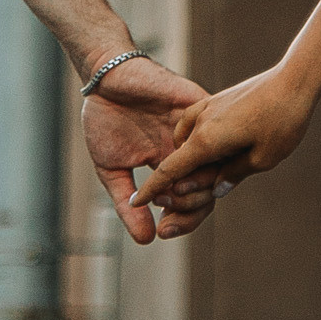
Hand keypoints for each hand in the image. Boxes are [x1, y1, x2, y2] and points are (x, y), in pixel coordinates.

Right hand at [82, 58, 221, 244]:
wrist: (104, 79)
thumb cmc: (105, 120)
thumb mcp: (111, 170)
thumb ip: (127, 205)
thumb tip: (146, 241)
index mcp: (173, 167)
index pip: (191, 201)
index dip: (181, 221)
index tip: (162, 232)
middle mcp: (191, 151)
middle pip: (209, 190)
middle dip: (189, 210)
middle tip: (166, 213)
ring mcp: (198, 129)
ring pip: (215, 166)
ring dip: (194, 186)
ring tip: (171, 193)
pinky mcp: (200, 105)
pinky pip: (213, 133)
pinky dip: (196, 154)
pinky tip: (178, 165)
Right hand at [146, 63, 317, 200]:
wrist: (295, 79)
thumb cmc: (282, 121)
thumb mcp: (263, 159)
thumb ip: (234, 175)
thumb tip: (216, 191)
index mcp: (206, 142)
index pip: (170, 171)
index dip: (152, 190)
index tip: (136, 202)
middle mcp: (200, 124)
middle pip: (179, 160)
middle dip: (180, 181)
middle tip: (200, 194)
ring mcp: (207, 108)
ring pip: (186, 142)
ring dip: (190, 160)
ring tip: (211, 173)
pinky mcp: (216, 100)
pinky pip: (196, 124)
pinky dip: (196, 140)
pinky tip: (214, 147)